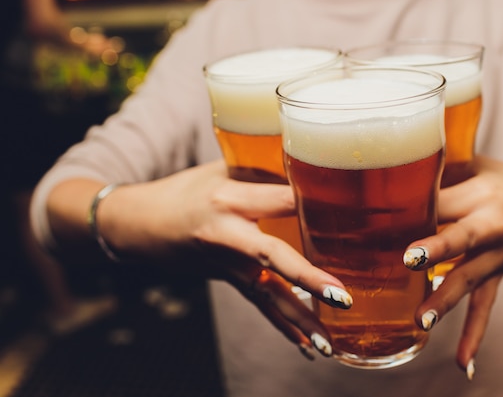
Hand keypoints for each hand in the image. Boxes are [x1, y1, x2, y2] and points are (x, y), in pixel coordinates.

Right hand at [91, 160, 351, 356]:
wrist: (141, 227)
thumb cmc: (184, 191)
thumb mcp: (219, 170)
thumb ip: (261, 170)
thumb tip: (310, 169)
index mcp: (228, 199)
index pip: (278, 199)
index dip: (311, 204)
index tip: (350, 211)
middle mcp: (227, 235)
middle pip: (272, 257)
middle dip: (307, 279)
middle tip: (342, 296)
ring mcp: (226, 264)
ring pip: (267, 294)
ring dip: (299, 320)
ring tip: (329, 344)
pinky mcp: (229, 280)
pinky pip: (259, 304)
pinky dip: (284, 326)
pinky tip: (307, 346)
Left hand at [402, 156, 502, 375]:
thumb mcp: (478, 165)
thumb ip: (441, 168)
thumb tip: (393, 164)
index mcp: (479, 192)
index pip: (439, 198)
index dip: (408, 205)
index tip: (372, 215)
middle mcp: (491, 223)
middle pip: (460, 235)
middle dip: (435, 248)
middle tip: (408, 260)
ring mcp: (498, 253)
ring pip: (469, 278)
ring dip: (445, 300)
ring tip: (421, 320)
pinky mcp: (501, 273)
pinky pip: (487, 305)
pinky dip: (475, 333)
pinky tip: (463, 362)